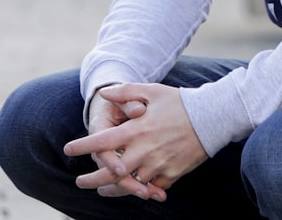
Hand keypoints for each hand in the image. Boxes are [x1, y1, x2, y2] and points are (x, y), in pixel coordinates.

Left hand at [64, 83, 207, 200]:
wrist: (212, 118)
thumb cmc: (180, 102)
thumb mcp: (152, 91)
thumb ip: (125, 92)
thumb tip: (104, 93)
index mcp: (137, 129)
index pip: (102, 141)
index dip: (82, 146)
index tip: (69, 149)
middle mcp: (145, 150)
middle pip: (110, 172)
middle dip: (91, 180)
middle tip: (80, 182)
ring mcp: (158, 165)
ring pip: (128, 185)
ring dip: (111, 189)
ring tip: (101, 190)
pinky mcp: (171, 175)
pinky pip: (150, 188)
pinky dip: (138, 190)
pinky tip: (130, 189)